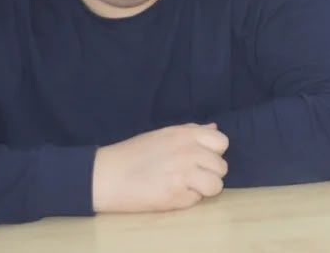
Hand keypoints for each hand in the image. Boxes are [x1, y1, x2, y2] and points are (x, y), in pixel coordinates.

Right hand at [92, 123, 228, 213]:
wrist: (107, 175)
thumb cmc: (134, 153)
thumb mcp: (164, 133)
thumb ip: (191, 131)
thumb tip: (214, 128)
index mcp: (186, 134)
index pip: (222, 142)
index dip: (214, 152)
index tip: (201, 157)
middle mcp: (189, 152)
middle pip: (221, 167)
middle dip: (209, 173)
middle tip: (190, 175)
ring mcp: (184, 174)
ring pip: (215, 186)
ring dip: (203, 188)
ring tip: (185, 186)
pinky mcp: (176, 197)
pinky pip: (196, 201)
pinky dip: (186, 200)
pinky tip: (170, 193)